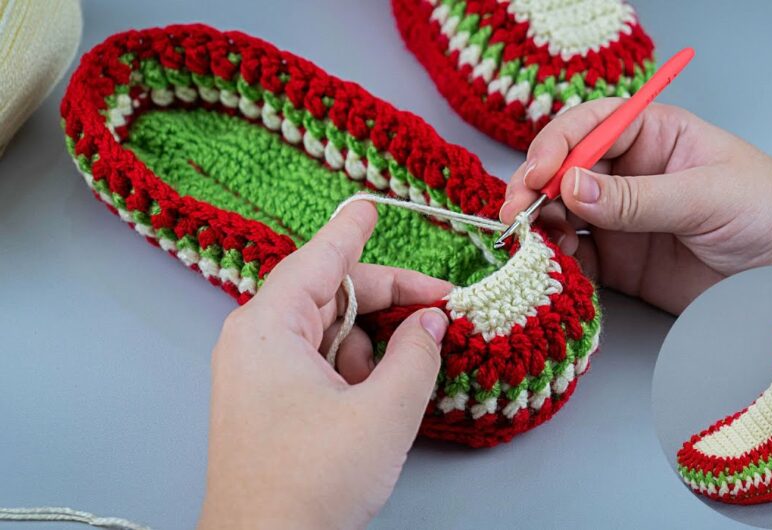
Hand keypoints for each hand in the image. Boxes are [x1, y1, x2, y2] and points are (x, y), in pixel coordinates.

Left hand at [198, 201, 452, 529]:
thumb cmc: (309, 483)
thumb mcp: (382, 413)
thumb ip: (416, 356)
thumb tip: (432, 322)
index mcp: (268, 328)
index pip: (320, 260)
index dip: (352, 231)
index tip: (371, 206)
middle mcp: (256, 341)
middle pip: (331, 296)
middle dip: (387, 302)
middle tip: (441, 307)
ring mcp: (259, 374)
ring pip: (330, 334)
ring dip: (372, 346)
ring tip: (402, 379)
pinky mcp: (269, 402)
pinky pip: (319, 364)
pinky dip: (354, 371)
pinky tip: (376, 399)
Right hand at [500, 99, 771, 314]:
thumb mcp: (706, 197)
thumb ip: (636, 197)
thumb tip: (571, 187)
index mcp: (654, 136)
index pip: (592, 127)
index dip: (558, 146)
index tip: (539, 174)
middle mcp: (630, 173)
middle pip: (565, 170)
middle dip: (536, 188)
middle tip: (518, 214)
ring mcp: (622, 218)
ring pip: (563, 214)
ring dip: (541, 226)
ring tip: (536, 243)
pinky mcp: (620, 262)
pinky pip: (577, 257)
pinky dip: (558, 262)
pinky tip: (555, 265)